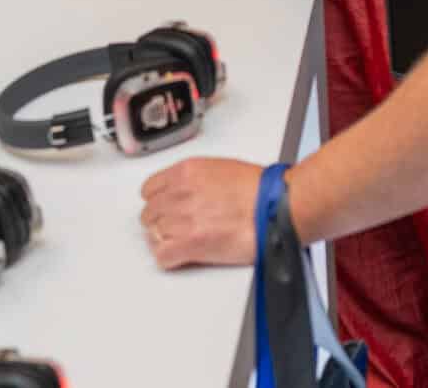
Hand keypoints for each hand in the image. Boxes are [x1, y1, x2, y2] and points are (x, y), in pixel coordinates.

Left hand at [139, 157, 263, 269]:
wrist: (278, 207)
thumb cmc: (263, 191)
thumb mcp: (223, 169)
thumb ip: (196, 180)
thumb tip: (188, 193)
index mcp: (188, 171)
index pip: (150, 189)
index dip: (158, 201)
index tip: (164, 208)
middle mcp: (181, 192)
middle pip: (150, 213)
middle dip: (162, 221)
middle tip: (177, 228)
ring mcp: (183, 218)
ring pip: (154, 235)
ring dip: (167, 240)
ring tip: (183, 242)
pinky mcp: (190, 243)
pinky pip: (162, 256)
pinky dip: (169, 258)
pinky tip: (182, 255)